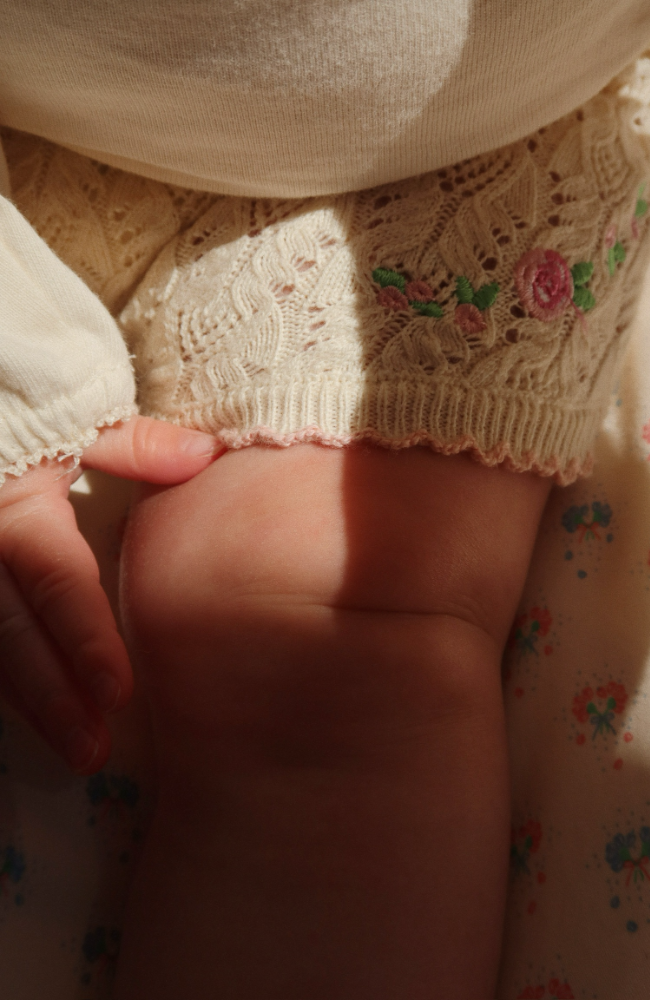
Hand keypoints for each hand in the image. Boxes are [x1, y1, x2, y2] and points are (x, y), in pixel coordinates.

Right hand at [0, 416, 222, 773]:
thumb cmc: (27, 420)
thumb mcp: (76, 420)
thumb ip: (133, 444)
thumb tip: (203, 458)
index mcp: (16, 512)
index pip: (54, 582)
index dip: (83, 638)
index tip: (119, 692)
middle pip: (13, 637)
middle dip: (53, 699)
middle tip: (93, 752)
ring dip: (32, 706)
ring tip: (80, 752)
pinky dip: (11, 688)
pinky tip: (42, 723)